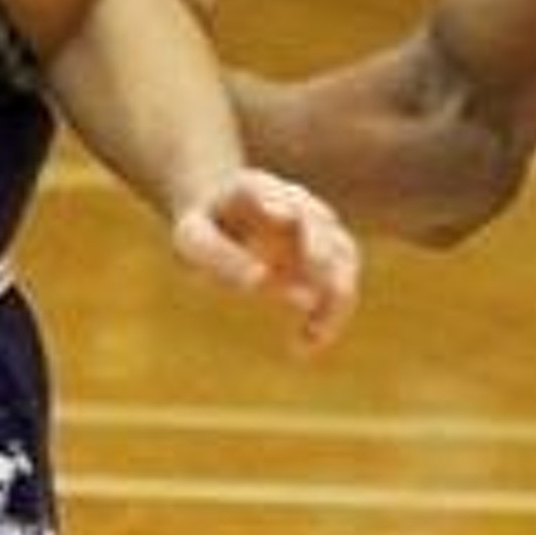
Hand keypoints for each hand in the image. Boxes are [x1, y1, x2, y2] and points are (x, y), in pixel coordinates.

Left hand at [173, 169, 359, 353]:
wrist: (225, 219)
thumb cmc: (205, 228)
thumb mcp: (192, 239)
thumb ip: (216, 255)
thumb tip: (257, 281)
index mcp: (254, 189)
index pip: (265, 190)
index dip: (276, 201)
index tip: (282, 215)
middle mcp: (295, 204)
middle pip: (318, 221)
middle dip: (319, 250)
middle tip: (310, 288)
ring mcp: (317, 231)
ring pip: (343, 256)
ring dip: (334, 293)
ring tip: (313, 334)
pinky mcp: (326, 262)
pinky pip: (340, 288)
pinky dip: (330, 316)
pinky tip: (305, 345)